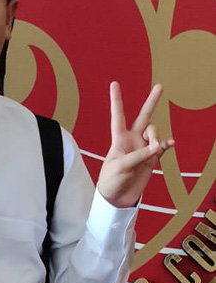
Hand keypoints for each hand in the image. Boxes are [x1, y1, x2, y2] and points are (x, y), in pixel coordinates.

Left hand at [97, 82, 174, 207]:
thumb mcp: (120, 167)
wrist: (117, 198)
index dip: (117, 100)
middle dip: (151, 102)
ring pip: (154, 132)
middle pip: (143, 117)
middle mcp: (132, 140)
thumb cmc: (111, 180)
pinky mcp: (152, 159)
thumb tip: (156, 148)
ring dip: (155, 137)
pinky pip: (162, 147)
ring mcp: (143, 148)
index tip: (114, 83)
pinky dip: (166, 144)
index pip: (118, 116)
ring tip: (154, 149)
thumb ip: (137, 155)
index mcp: (118, 139)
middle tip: (159, 86)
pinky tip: (170, 144)